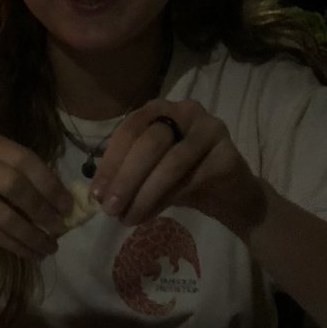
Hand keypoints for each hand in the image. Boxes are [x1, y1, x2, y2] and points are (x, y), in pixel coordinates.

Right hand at [0, 134, 71, 258]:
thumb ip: (26, 182)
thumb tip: (66, 206)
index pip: (25, 160)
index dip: (50, 184)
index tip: (68, 206)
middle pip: (13, 183)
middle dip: (41, 209)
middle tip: (59, 228)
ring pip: (2, 212)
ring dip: (30, 233)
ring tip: (48, 247)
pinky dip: (13, 244)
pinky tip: (29, 253)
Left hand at [91, 99, 265, 233]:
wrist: (230, 194)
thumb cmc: (182, 178)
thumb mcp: (148, 171)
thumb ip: (125, 173)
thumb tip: (98, 194)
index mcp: (160, 109)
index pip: (129, 131)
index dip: (110, 163)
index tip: (96, 194)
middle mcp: (185, 111)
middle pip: (149, 144)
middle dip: (126, 179)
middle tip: (110, 208)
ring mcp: (210, 130)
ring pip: (170, 163)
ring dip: (144, 194)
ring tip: (128, 218)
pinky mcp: (228, 155)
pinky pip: (191, 179)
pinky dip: (166, 199)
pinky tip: (150, 215)